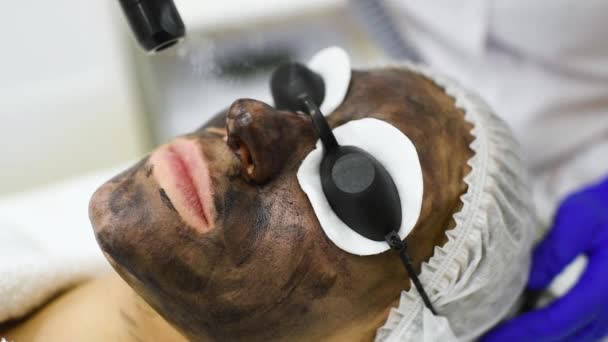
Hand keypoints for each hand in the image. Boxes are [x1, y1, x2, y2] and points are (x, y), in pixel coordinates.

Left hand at [482, 176, 607, 341]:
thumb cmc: (604, 209)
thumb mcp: (579, 218)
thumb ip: (556, 252)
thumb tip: (528, 283)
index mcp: (604, 285)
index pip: (556, 320)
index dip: (521, 333)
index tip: (490, 338)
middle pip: (564, 337)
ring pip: (573, 339)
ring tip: (500, 340)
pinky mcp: (606, 311)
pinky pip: (579, 332)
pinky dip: (552, 335)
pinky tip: (524, 330)